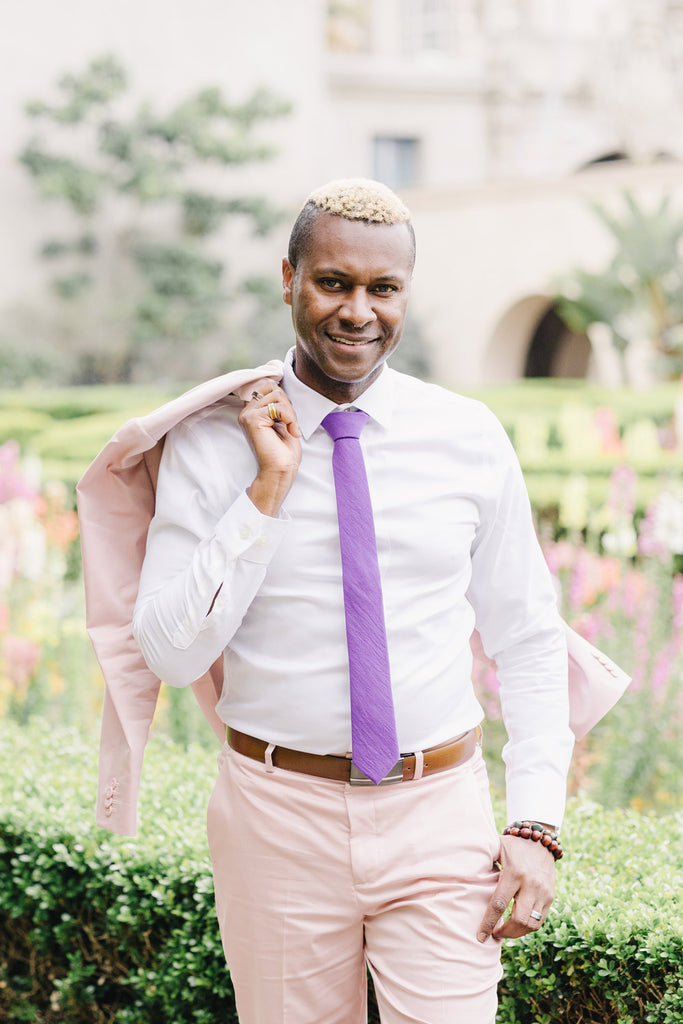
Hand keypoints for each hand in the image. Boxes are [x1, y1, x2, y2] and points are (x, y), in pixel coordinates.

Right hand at [238, 380, 301, 516]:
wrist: (280, 471)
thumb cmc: (284, 451)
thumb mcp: (283, 420)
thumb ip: (277, 403)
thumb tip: (278, 383)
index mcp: (252, 411)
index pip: (267, 385)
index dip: (281, 395)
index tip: (287, 415)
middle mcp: (246, 411)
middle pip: (272, 387)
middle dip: (287, 403)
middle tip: (289, 422)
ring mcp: (247, 415)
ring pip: (277, 395)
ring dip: (290, 412)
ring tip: (290, 428)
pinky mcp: (252, 420)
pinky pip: (278, 407)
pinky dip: (290, 418)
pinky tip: (290, 431)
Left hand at [477, 835, 555, 942]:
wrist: (539, 839)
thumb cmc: (512, 845)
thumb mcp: (496, 847)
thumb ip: (482, 861)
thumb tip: (460, 874)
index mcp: (514, 873)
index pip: (499, 904)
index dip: (488, 923)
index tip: (480, 937)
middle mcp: (531, 884)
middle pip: (519, 920)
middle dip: (505, 933)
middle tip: (493, 934)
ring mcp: (543, 892)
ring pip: (531, 924)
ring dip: (516, 934)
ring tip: (504, 932)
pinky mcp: (550, 896)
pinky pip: (540, 921)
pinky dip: (527, 927)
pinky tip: (516, 926)